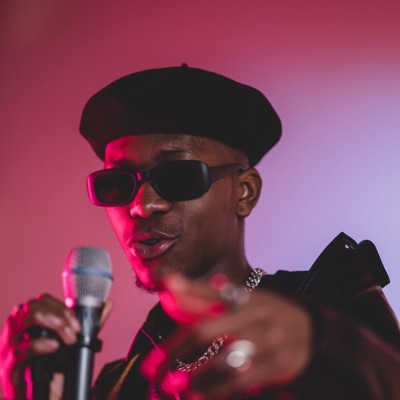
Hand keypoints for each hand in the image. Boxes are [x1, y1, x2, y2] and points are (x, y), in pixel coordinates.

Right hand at [0, 293, 112, 398]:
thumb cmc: (56, 372)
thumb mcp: (75, 344)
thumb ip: (89, 324)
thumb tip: (107, 303)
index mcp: (30, 323)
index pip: (41, 300)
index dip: (62, 306)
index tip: (77, 322)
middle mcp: (16, 331)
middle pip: (32, 306)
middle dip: (59, 315)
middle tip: (75, 331)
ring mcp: (9, 349)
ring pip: (23, 320)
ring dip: (53, 325)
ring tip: (68, 340)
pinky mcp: (8, 368)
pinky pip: (19, 349)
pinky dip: (40, 345)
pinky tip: (54, 347)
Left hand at [142, 274, 312, 398]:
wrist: (314, 328)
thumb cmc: (267, 312)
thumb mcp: (241, 298)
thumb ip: (204, 294)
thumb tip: (169, 282)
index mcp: (245, 296)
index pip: (204, 303)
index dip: (178, 317)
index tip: (153, 346)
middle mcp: (257, 315)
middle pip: (208, 330)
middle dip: (176, 351)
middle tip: (153, 371)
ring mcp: (271, 341)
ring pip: (225, 361)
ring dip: (196, 376)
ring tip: (173, 387)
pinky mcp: (282, 365)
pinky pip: (246, 380)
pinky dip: (220, 390)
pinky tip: (200, 396)